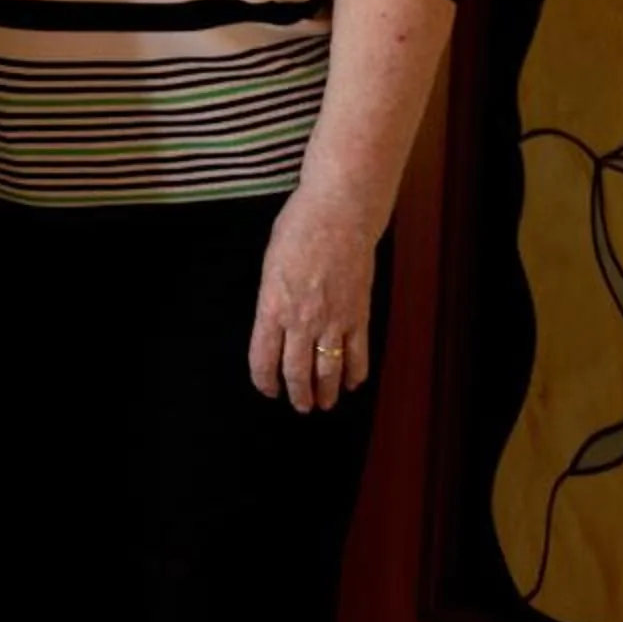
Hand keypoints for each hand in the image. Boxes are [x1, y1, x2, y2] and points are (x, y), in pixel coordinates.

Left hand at [248, 192, 376, 410]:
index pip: (263, 357)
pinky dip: (356, 373)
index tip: (267, 389)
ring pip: (329, 370)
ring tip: (324, 404)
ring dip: (326, 392)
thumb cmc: (297, 231)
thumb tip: (274, 324)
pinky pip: (358, 353)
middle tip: (300, 405)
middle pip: (297, 371)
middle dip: (297, 394)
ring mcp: (333, 320)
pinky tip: (353, 383)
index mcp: (272, 306)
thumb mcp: (269, 266)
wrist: (338, 215)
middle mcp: (301, 320)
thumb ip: (272, 299)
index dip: (265, 380)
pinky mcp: (359, 315)